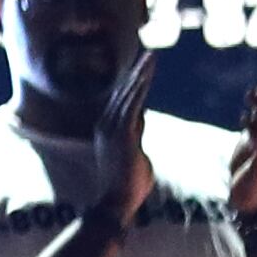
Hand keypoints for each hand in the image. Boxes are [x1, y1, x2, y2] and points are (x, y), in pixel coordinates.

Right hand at [90, 51, 156, 232]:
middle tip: (148, 54)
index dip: (132, 83)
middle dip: (136, 73)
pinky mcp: (122, 133)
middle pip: (123, 93)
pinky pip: (133, 103)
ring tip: (151, 58)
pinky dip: (140, 87)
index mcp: (106, 130)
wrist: (116, 202)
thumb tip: (141, 117)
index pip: (122, 101)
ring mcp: (112, 129)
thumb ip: (136, 133)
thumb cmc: (127, 184)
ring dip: (140, 75)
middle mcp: (105, 126)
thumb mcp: (133, 151)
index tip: (142, 68)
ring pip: (128, 94)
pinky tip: (147, 73)